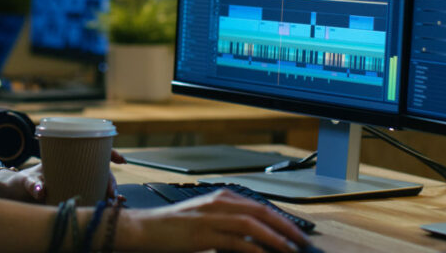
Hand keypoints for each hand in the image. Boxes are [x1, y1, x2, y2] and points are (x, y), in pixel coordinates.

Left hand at [0, 150, 126, 202]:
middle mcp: (73, 170)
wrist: (13, 195)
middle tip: (111, 191)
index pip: (93, 151)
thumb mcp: (25, 181)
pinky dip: (100, 202)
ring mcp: (73, 183)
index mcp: (66, 159)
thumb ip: (32, 185)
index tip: (120, 160)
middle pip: (100, 170)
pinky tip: (106, 207)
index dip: (110, 153)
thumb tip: (42, 189)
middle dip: (110, 180)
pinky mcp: (71, 196)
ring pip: (98, 185)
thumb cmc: (21, 183)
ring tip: (111, 201)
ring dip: (108, 192)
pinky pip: (90, 197)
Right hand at [117, 189, 309, 252]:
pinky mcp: (203, 233)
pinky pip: (236, 240)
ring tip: (290, 249)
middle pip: (261, 212)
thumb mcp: (205, 222)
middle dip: (285, 226)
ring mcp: (211, 217)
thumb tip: (253, 240)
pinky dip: (254, 247)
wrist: (144, 229)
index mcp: (221, 198)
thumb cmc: (172, 228)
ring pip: (252, 224)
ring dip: (275, 237)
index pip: (259, 206)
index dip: (281, 219)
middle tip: (302, 240)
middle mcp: (218, 203)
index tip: (296, 232)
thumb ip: (228, 226)